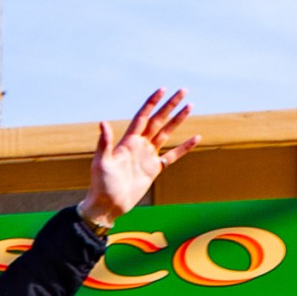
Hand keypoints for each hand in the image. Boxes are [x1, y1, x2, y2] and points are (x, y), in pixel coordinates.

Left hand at [81, 89, 196, 227]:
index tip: (162, 89)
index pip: (142, 117)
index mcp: (127, 142)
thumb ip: (104, 143)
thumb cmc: (101, 185)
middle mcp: (139, 146)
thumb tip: (103, 122)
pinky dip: (184, 147)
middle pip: (157, 120)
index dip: (151, 103)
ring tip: (190, 106)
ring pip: (166, 133)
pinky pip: (172, 155)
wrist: (108, 206)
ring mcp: (147, 157)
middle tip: (183, 90)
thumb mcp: (101, 162)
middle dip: (170, 106)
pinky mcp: (153, 169)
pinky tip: (196, 138)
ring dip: (177, 120)